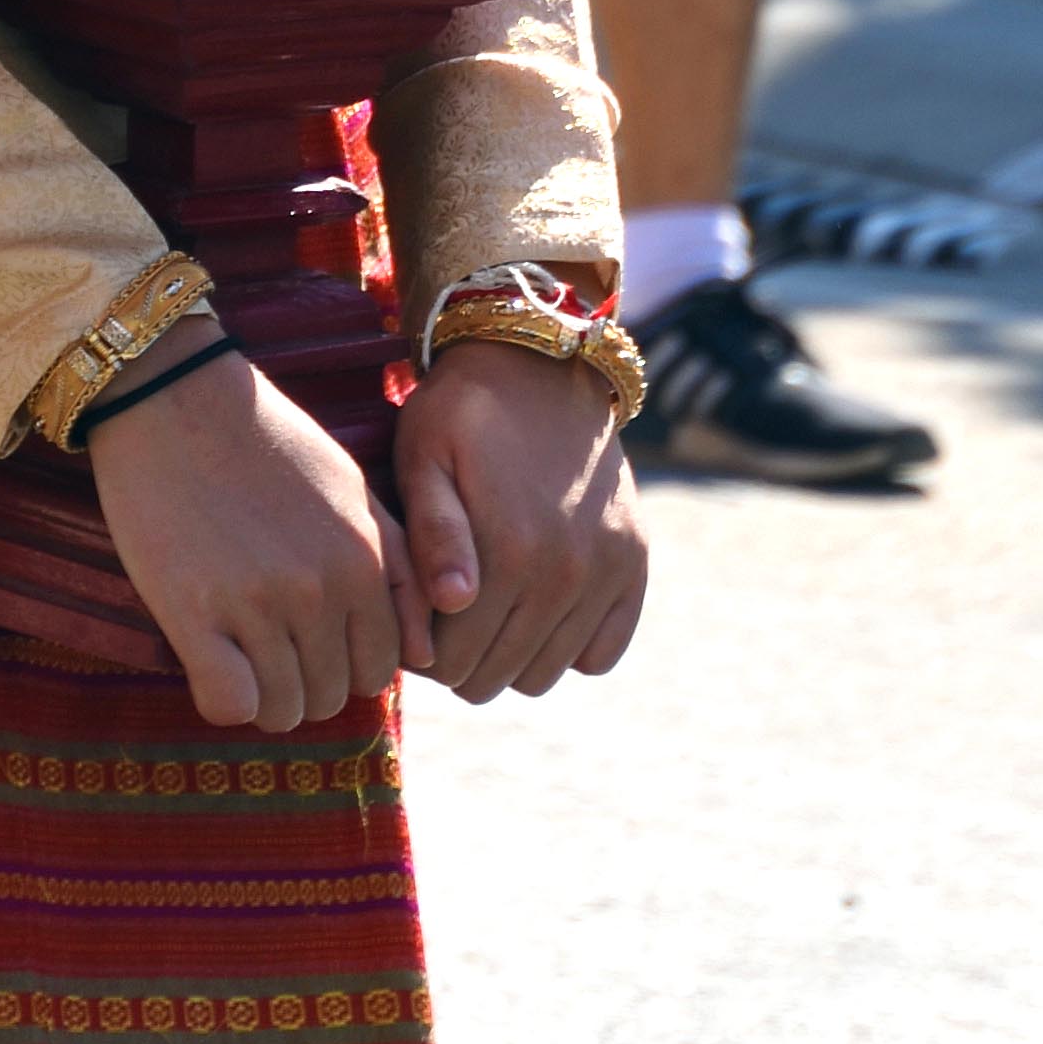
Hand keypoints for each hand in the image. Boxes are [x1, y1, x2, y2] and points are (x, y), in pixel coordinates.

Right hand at [83, 350, 415, 733]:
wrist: (174, 395)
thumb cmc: (265, 441)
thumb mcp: (354, 490)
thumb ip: (401, 569)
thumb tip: (423, 656)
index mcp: (364, 561)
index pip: (377, 671)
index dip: (341, 665)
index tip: (306, 639)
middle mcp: (321, 589)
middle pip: (330, 697)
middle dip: (302, 682)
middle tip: (264, 640)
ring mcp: (258, 602)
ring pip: (280, 709)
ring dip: (260, 693)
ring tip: (235, 647)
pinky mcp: (194, 610)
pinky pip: (229, 705)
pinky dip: (222, 697)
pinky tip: (208, 659)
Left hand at [390, 340, 645, 705]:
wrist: (543, 367)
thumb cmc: (463, 413)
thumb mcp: (426, 459)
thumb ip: (434, 535)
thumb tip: (453, 604)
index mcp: (510, 554)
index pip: (451, 661)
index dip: (418, 651)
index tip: (408, 620)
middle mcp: (567, 574)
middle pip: (494, 676)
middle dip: (456, 659)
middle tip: (439, 618)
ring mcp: (608, 574)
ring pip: (543, 675)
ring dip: (507, 656)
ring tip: (482, 610)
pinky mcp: (634, 567)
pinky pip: (601, 654)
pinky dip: (568, 645)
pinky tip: (535, 607)